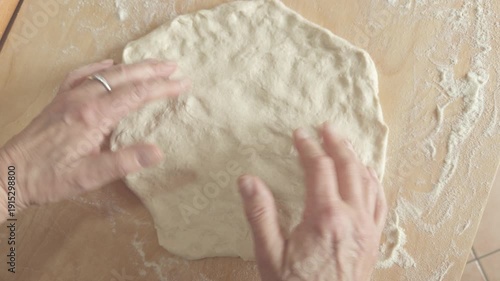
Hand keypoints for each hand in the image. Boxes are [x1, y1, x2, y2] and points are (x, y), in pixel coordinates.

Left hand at [0, 59, 189, 213]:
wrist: (10, 173)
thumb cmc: (50, 178)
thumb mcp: (89, 177)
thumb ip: (124, 162)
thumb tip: (158, 152)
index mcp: (94, 116)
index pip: (136, 94)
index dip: (162, 88)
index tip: (182, 83)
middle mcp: (82, 99)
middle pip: (124, 77)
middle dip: (152, 70)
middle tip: (174, 66)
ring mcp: (69, 96)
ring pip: (106, 73)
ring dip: (131, 67)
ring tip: (151, 65)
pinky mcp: (59, 100)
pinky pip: (81, 74)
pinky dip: (99, 67)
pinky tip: (107, 65)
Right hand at [238, 123, 386, 280]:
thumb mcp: (269, 255)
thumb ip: (260, 215)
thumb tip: (247, 180)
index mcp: (325, 217)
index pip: (319, 168)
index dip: (308, 147)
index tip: (299, 134)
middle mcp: (352, 218)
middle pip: (348, 167)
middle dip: (336, 143)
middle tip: (326, 127)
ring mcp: (367, 228)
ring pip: (368, 181)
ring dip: (356, 158)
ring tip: (344, 144)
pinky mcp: (374, 240)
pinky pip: (380, 202)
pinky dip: (374, 181)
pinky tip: (368, 175)